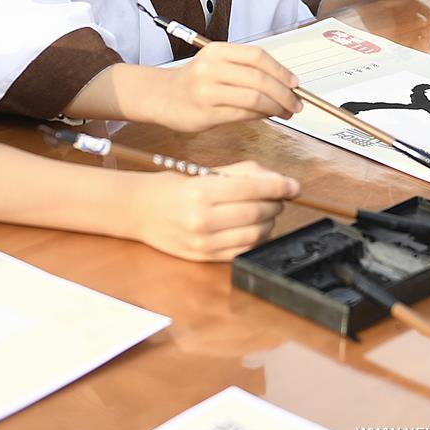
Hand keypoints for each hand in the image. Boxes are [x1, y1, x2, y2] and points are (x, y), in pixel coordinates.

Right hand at [132, 161, 299, 260]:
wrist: (136, 211)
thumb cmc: (168, 188)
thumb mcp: (200, 172)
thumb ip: (238, 173)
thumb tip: (273, 178)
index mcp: (200, 191)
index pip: (251, 189)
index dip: (278, 186)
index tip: (293, 185)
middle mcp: (202, 219)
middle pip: (256, 212)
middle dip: (276, 203)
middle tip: (280, 196)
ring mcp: (203, 242)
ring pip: (254, 235)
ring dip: (269, 222)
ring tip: (267, 211)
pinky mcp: (204, 257)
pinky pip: (242, 251)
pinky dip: (256, 239)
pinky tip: (255, 228)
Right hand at [155, 42, 301, 130]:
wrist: (161, 96)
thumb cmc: (194, 81)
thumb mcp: (216, 64)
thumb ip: (245, 70)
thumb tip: (283, 84)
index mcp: (216, 51)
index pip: (257, 56)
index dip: (281, 70)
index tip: (295, 83)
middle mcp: (210, 68)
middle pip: (259, 79)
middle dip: (284, 93)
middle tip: (296, 103)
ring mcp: (207, 91)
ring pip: (254, 98)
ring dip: (275, 107)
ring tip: (284, 112)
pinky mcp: (206, 113)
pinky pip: (243, 115)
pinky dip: (260, 116)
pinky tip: (266, 116)